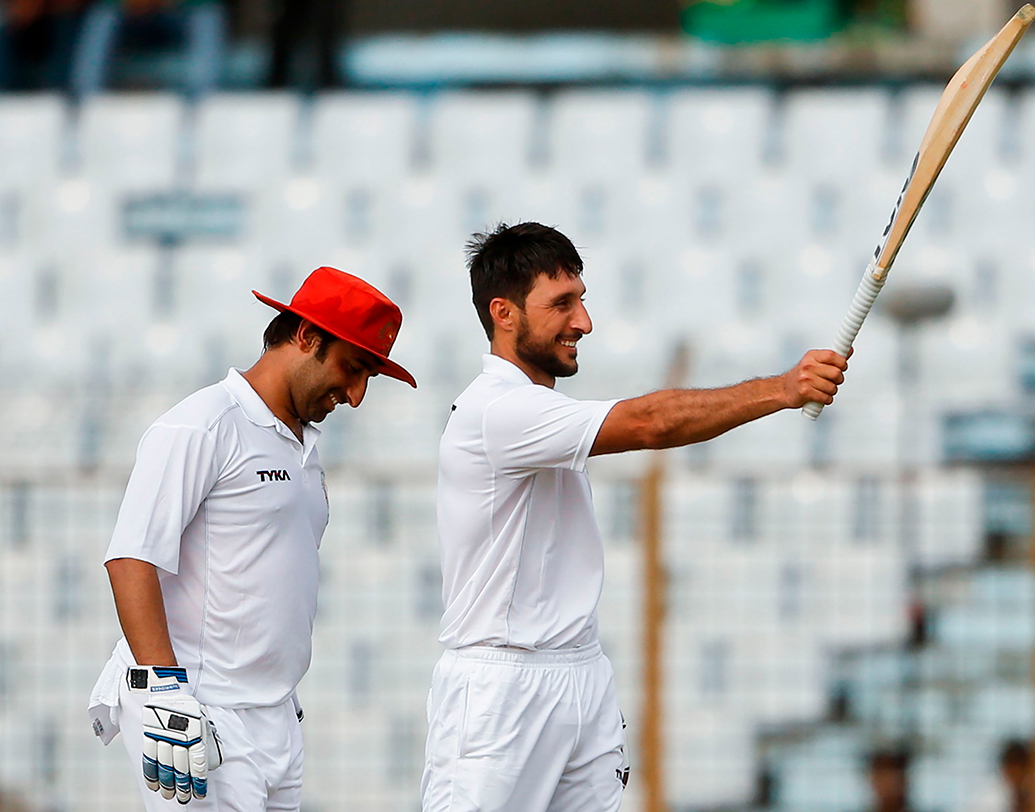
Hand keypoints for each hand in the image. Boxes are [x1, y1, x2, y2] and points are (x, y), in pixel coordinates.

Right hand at [127, 667, 222, 803]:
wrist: (166, 690)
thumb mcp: (203, 721)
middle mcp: (179, 738)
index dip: (198, 780)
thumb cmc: (188, 709)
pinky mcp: (149, 737)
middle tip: (185, 798)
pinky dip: (151, 774)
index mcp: (195, 734)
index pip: (197, 763)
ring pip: (165, 767)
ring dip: (167, 784)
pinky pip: (149, 759)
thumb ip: (206, 740)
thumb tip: (211, 762)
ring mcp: (162, 738)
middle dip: (183, 787)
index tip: (199, 793)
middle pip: (180, 769)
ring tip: (170, 795)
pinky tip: (154, 785)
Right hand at [781, 348, 849, 408]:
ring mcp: (806, 379)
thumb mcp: (813, 363)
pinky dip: (826, 399)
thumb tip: (848, 351)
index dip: (842, 362)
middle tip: (833, 381)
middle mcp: (808, 366)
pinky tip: (820, 396)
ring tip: (823, 389)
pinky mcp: (805, 392)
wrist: (782, 390)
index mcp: (811, 357)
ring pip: (832, 387)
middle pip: (836, 373)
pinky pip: (826, 397)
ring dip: (831, 391)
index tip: (842, 366)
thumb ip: (831, 358)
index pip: (832, 355)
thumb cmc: (799, 377)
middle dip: (838, 380)